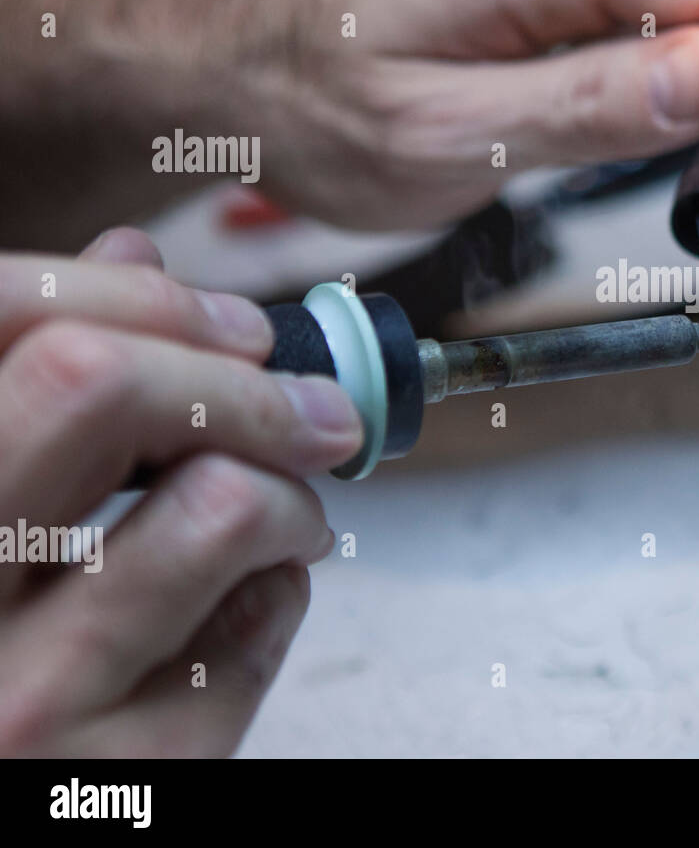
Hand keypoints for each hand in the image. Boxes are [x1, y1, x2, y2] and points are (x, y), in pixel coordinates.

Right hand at [0, 228, 361, 755]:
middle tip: (315, 410)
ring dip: (291, 495)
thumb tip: (133, 258)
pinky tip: (246, 609)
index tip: (236, 328)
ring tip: (288, 521)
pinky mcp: (133, 774)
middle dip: (244, 381)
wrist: (19, 810)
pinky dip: (281, 590)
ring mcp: (29, 694)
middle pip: (97, 383)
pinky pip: (265, 619)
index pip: (8, 319)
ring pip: (219, 503)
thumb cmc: (3, 646)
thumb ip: (44, 387)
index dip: (143, 297)